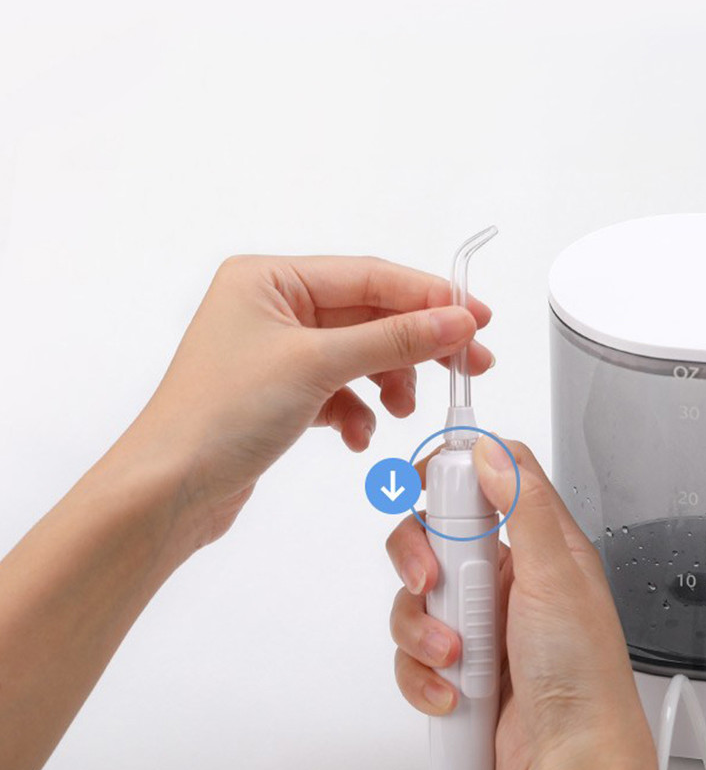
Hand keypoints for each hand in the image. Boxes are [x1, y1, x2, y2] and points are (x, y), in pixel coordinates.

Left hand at [138, 254, 492, 547]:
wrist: (166, 493)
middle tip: (469, 362)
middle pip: (370, 316)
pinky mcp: (281, 392)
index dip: (428, 297)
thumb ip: (394, 339)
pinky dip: (358, 410)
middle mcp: (271, 307)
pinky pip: (340, 389)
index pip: (369, 276)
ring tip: (404, 408)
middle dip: (417, 344)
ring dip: (389, 381)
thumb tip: (456, 320)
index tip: (476, 317)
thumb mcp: (317, 365)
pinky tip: (357, 435)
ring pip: (359, 354)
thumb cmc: (218, 417)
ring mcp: (277, 351)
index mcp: (268, 278)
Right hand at [386, 437, 657, 769]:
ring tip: (455, 655)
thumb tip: (491, 450)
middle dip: (419, 557)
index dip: (450, 473)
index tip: (420, 481)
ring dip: (423, 628)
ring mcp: (479, 620)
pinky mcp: (457, 664)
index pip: (487, 478)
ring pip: (415, 595)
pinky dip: (422, 672)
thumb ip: (523, 508)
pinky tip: (452, 690)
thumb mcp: (558, 578)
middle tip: (429, 579)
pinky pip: (411, 651)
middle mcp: (506, 576)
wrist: (569, 765)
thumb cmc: (584, 677)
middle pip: (435, 533)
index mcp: (539, 542)